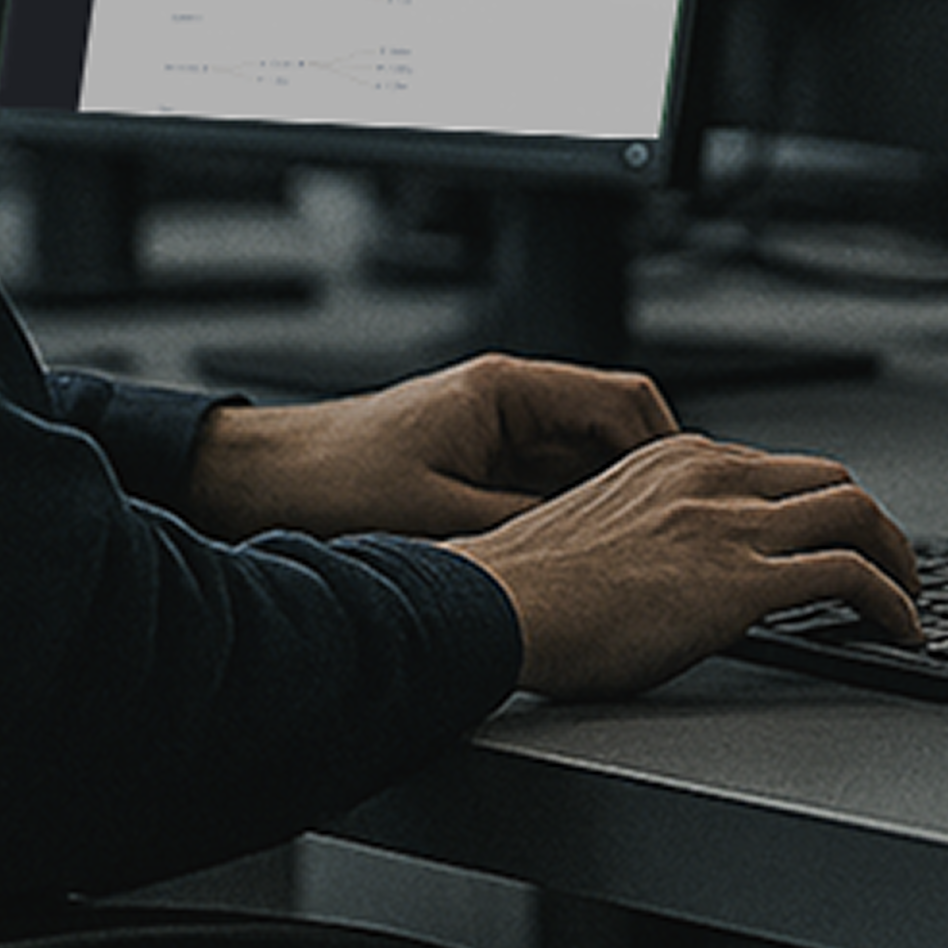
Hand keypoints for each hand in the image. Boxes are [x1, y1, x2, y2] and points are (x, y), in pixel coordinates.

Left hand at [184, 355, 678, 541]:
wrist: (255, 483)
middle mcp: (503, 403)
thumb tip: (593, 544)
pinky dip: (568, 516)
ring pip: (580, 462)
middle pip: (610, 430)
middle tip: (676, 532)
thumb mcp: (439, 515)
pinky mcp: (469, 466)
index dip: (668, 448)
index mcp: (504, 390)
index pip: (623, 400)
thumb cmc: (328, 481)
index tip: (693, 493)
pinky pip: (544, 484)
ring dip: (606, 501)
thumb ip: (524, 524)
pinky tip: (571, 558)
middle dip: (647, 480)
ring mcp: (488, 433)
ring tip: (632, 552)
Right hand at [461, 433, 921, 701]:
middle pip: (830, 480)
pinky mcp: (743, 581)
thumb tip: (668, 575)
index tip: (829, 540)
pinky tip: (900, 630)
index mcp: (673, 458)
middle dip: (868, 524)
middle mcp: (711, 477)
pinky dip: (891, 601)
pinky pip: (849, 577)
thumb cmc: (522, 588)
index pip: (774, 469)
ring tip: (909, 599)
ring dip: (897, 559)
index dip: (814, 509)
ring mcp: (731, 525)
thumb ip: (648, 532)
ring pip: (855, 515)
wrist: (492, 604)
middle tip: (887, 566)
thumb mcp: (595, 529)